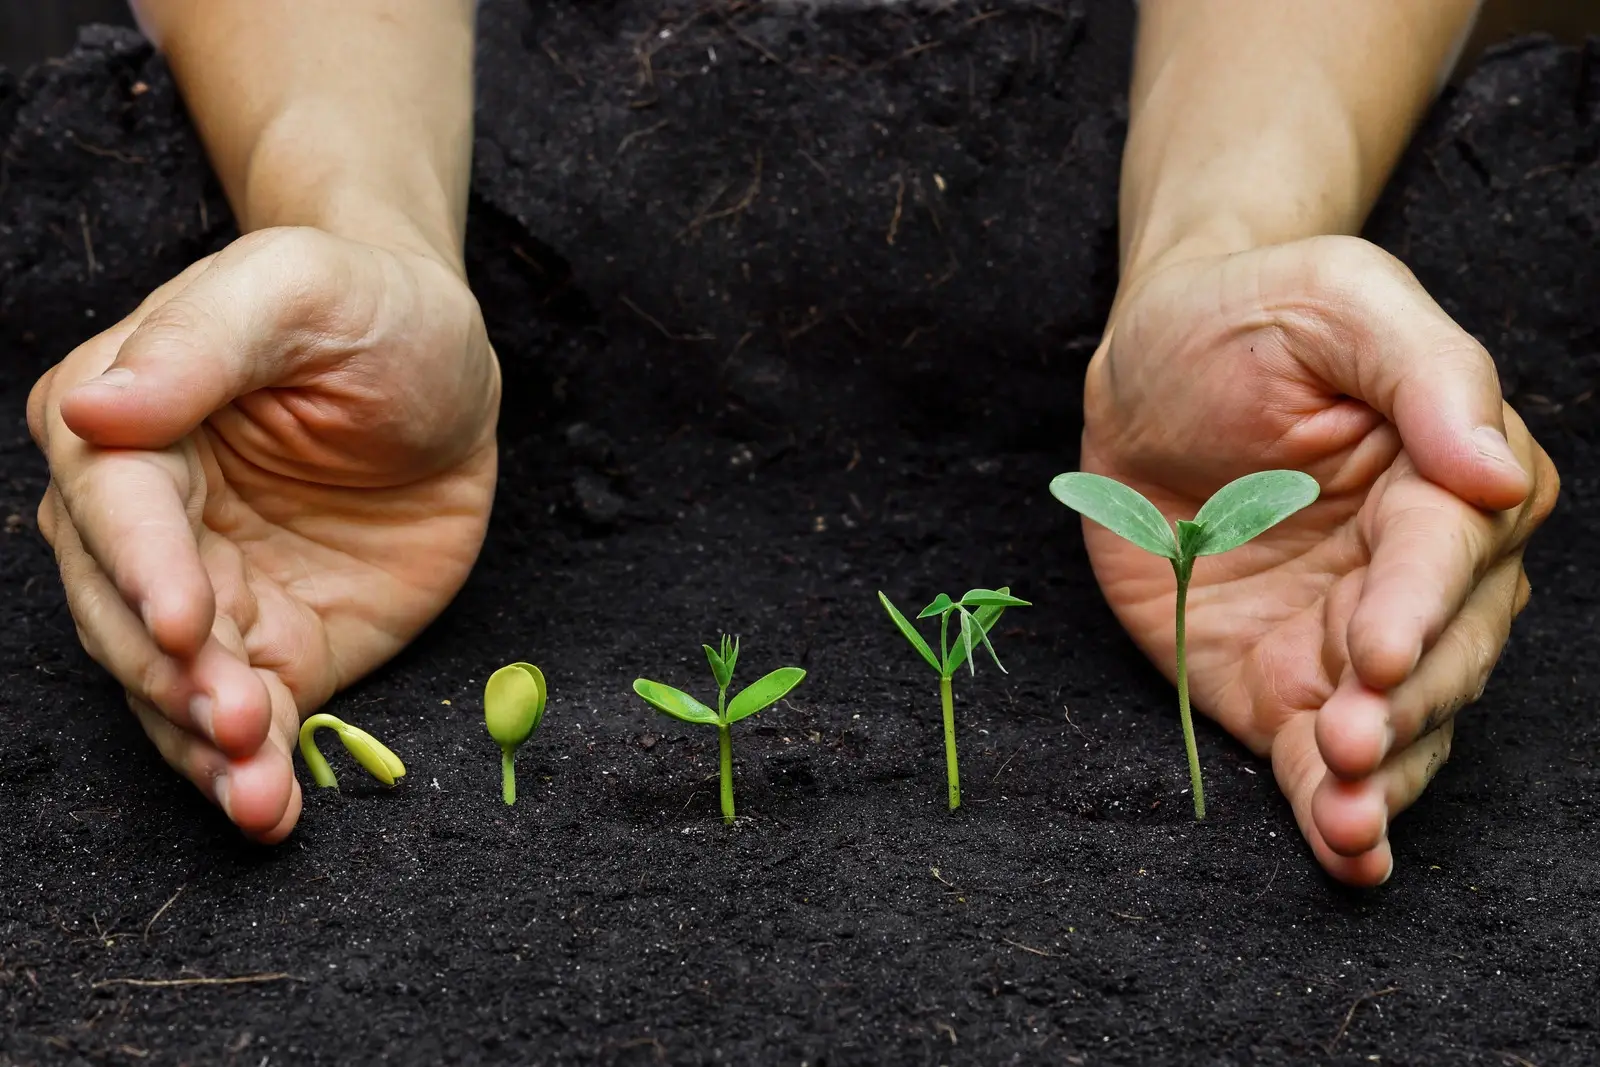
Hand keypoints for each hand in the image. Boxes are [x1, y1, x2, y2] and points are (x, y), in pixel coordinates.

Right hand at [27, 227, 498, 842]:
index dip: (147, 570)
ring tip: (255, 793)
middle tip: (236, 720)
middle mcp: (144, 524)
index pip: (115, 509)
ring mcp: (209, 595)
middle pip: (130, 618)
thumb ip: (203, 343)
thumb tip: (96, 407)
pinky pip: (252, 718)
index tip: (191, 620)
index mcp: (125, 425)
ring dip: (209, 748)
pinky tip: (270, 810)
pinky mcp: (278, 645)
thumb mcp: (300, 288)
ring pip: (177, 688)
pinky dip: (255, 769)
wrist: (442, 363)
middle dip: (177, 678)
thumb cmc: (365, 303)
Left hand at [1080, 235, 1557, 885]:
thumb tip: (1492, 473)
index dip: (1417, 606)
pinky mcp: (1282, 683)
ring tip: (1344, 818)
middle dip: (1400, 708)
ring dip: (1376, 781)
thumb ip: (1422, 372)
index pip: (1447, 555)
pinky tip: (1344, 849)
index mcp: (1447, 478)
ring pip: (1396, 725)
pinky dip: (1335, 810)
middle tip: (1351, 739)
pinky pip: (1320, 758)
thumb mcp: (1335, 300)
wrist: (1146, 367)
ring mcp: (1349, 637)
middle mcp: (1415, 572)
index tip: (1378, 648)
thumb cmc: (1249, 315)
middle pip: (1440, 657)